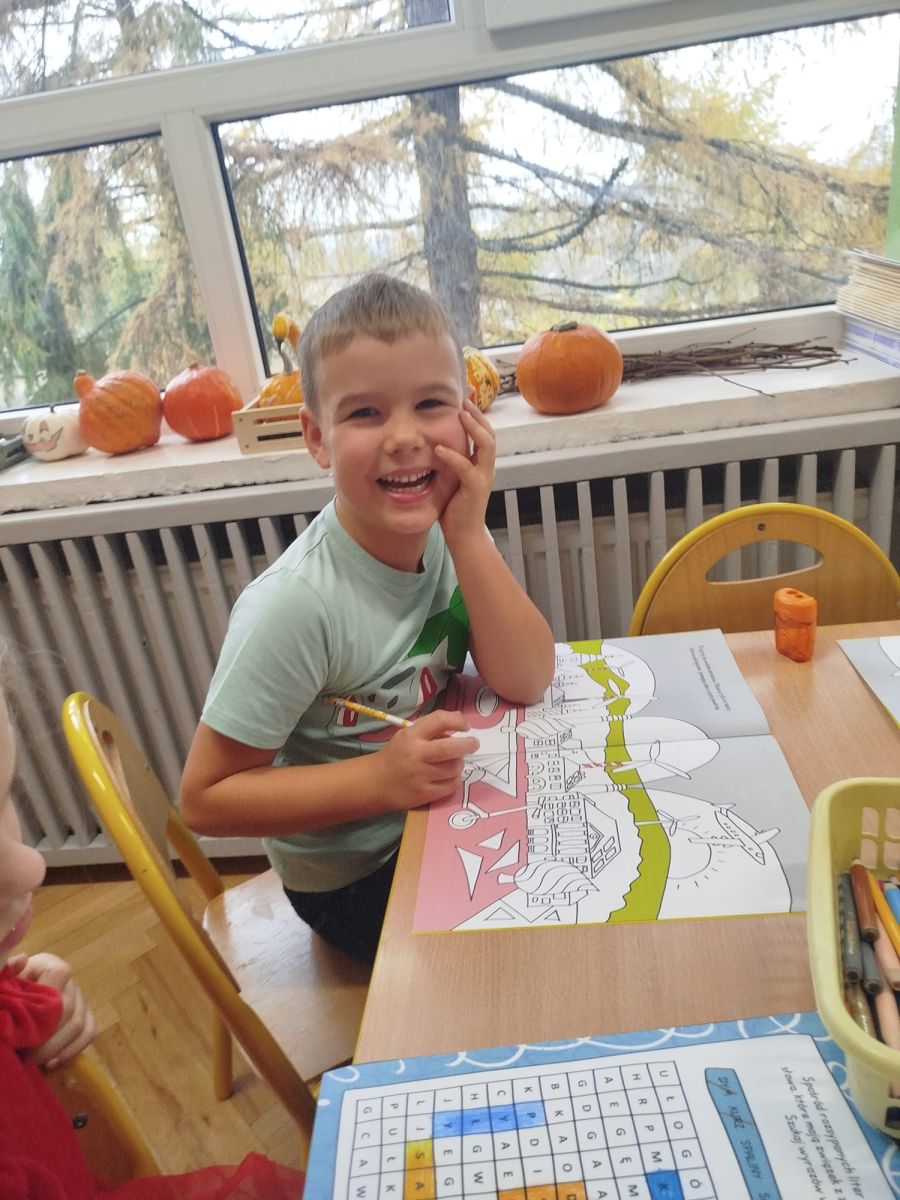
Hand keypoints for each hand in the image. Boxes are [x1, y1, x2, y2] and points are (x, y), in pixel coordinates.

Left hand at [8, 952, 96, 1068]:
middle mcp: (72, 982)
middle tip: (27, 1054)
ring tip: (35, 1062)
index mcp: (52, 965)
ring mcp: (82, 1000)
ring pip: (79, 1024)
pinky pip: (89, 1033)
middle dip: (48, 1035)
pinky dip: (73, 1050)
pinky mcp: (87, 1016)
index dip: (45, 1005)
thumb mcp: (9, 978)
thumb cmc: (13, 986)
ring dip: (57, 1047)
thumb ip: (9, 971)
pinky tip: (53, 1063)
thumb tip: (22, 960)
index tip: (25, 1028)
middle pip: (69, 1008)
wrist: (24, 991)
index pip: (59, 978)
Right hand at [373, 710, 479, 810]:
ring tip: (453, 762)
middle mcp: (417, 755)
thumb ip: (433, 727)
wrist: (375, 783)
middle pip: (450, 748)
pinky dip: (454, 779)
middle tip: (474, 744)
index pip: (439, 720)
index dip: (457, 721)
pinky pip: (451, 785)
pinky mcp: (424, 794)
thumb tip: (460, 719)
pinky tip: (448, 776)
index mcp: (412, 736)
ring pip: (454, 768)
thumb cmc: (396, 755)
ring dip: (459, 763)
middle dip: (468, 745)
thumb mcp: (408, 735)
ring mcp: (421, 776)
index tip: (465, 726)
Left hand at [435, 396, 495, 548]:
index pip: (483, 433)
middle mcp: (486, 467)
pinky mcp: (475, 489)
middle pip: (489, 433)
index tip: (467, 395)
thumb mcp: (450, 478)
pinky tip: (440, 448)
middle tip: (464, 398)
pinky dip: (453, 457)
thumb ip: (448, 461)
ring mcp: (483, 477)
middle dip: (477, 414)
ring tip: (460, 413)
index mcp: (481, 463)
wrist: (463, 535)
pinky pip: (466, 468)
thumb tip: (432, 443)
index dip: (476, 414)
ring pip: (487, 445)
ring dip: (473, 427)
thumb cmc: (454, 508)